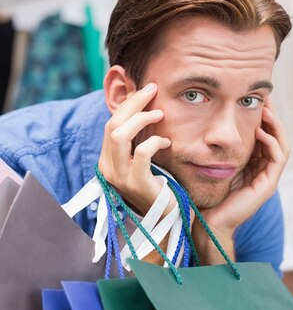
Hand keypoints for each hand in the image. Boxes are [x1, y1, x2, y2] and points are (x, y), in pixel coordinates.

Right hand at [98, 83, 172, 215]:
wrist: (166, 220)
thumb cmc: (159, 187)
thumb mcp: (143, 162)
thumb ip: (139, 141)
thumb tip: (146, 108)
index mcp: (107, 161)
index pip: (111, 124)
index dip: (128, 104)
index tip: (146, 89)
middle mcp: (108, 168)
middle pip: (113, 124)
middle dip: (133, 103)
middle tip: (153, 90)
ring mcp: (119, 177)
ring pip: (120, 135)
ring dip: (141, 119)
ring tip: (160, 114)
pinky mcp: (136, 184)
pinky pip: (141, 153)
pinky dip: (154, 142)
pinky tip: (167, 142)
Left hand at [193, 99, 289, 262]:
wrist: (206, 219)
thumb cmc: (204, 191)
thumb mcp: (210, 161)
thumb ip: (214, 145)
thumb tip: (206, 121)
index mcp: (252, 163)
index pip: (264, 134)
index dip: (262, 116)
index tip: (255, 97)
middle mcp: (263, 169)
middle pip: (276, 136)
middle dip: (272, 116)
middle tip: (265, 97)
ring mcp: (267, 177)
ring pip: (281, 144)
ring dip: (275, 126)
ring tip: (265, 110)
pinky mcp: (267, 185)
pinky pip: (277, 158)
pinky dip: (271, 142)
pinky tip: (260, 131)